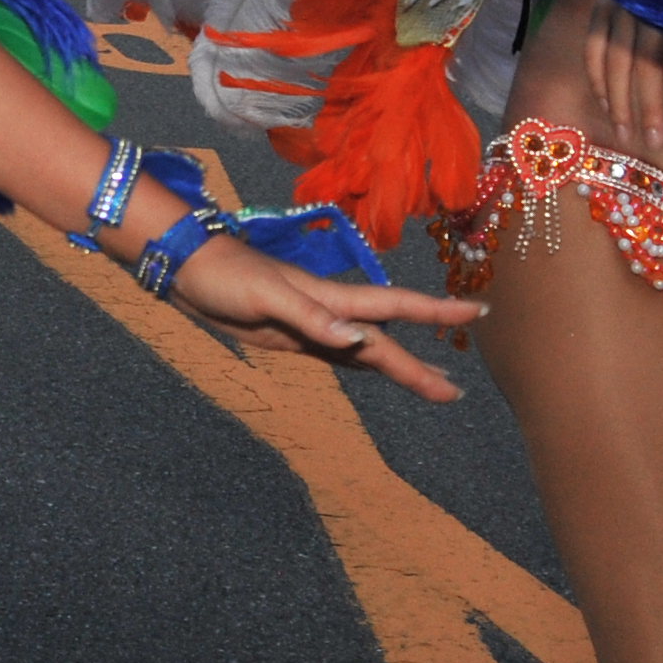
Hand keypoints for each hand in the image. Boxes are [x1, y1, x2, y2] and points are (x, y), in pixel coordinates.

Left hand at [160, 233, 482, 400]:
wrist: (186, 269)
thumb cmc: (225, 275)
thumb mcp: (266, 296)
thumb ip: (312, 318)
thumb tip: (360, 342)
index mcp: (329, 298)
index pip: (393, 306)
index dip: (435, 311)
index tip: (476, 312)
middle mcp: (329, 312)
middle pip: (384, 342)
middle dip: (420, 366)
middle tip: (457, 393)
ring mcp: (312, 326)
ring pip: (367, 351)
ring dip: (399, 369)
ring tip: (435, 389)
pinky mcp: (292, 338)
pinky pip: (339, 355)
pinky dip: (364, 364)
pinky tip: (377, 370)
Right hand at [583, 1, 662, 155]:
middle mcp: (643, 10)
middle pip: (643, 60)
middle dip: (648, 101)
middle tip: (655, 140)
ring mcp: (617, 10)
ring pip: (614, 60)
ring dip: (618, 99)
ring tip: (625, 134)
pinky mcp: (599, 10)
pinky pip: (592, 49)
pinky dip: (596, 77)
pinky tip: (605, 104)